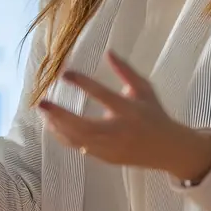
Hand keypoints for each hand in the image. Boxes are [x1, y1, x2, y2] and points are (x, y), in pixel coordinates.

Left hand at [39, 50, 210, 178]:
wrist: (169, 150)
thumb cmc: (155, 115)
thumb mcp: (144, 89)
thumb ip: (126, 71)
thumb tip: (108, 52)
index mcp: (130, 111)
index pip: (103, 95)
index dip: (83, 83)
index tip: (65, 73)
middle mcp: (119, 131)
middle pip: (83, 125)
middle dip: (60, 115)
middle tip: (42, 103)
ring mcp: (111, 148)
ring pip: (78, 139)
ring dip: (58, 126)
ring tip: (44, 113)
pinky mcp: (105, 158)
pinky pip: (80, 148)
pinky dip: (64, 137)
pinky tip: (53, 126)